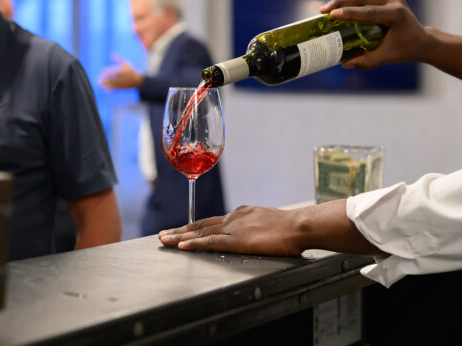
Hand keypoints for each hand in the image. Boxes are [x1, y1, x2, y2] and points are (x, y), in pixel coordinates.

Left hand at [99, 55, 143, 88]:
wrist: (138, 81)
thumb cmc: (130, 70)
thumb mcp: (126, 63)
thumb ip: (118, 59)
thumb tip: (111, 54)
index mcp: (125, 71)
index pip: (116, 71)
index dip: (109, 71)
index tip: (102, 70)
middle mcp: (124, 78)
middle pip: (114, 78)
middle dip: (106, 79)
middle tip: (99, 78)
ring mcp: (123, 84)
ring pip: (114, 84)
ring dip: (106, 84)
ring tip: (99, 83)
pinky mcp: (123, 88)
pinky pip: (116, 89)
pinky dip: (110, 89)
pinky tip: (104, 88)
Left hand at [159, 200, 385, 256]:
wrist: (298, 225)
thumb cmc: (290, 227)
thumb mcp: (268, 223)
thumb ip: (256, 227)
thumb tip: (254, 233)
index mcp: (241, 214)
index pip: (212, 221)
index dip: (194, 226)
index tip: (181, 230)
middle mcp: (233, 217)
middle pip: (201, 224)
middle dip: (180, 230)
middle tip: (163, 234)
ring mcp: (234, 228)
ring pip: (200, 232)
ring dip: (180, 237)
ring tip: (164, 240)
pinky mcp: (237, 240)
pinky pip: (210, 242)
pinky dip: (194, 244)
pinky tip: (182, 246)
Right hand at [320, 0, 433, 69]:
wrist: (422, 40)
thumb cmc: (405, 50)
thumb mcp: (386, 58)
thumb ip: (366, 61)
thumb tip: (345, 64)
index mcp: (396, 15)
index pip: (369, 11)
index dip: (349, 12)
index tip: (332, 15)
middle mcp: (394, 1)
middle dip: (340, 1)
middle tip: (323, 10)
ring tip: (327, 9)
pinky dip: (350, 0)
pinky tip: (339, 8)